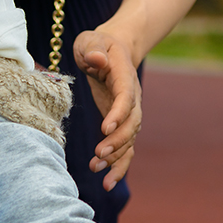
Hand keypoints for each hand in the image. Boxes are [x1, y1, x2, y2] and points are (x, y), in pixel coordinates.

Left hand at [73, 27, 141, 189]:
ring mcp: (129, 113)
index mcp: (125, 77)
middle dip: (117, 142)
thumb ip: (93, 48)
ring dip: (116, 158)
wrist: (110, 50)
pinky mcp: (121, 125)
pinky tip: (108, 182)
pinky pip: (125, 148)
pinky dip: (119, 166)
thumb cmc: (96, 44)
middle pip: (132, 124)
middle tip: (98, 155)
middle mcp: (132, 98)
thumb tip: (97, 59)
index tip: (105, 129)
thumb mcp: (90, 40)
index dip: (118, 114)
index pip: (126, 98)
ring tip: (96, 170)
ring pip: (129, 140)